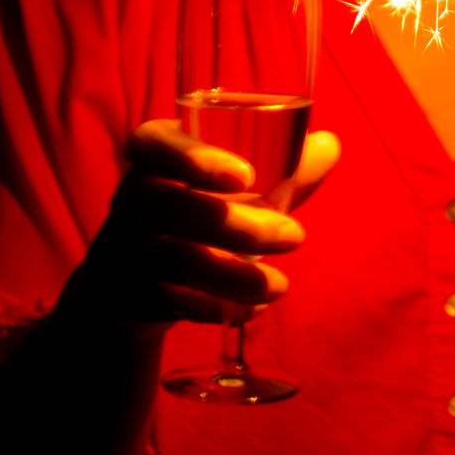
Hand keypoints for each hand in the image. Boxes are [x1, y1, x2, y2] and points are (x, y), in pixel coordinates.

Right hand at [62, 123, 341, 334]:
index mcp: (153, 155)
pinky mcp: (129, 295)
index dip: (192, 157)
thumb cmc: (194, 210)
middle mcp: (131, 198)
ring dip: (234, 275)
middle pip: (173, 207)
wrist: (127, 278)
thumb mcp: (229, 185)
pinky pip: (170, 303)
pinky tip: (254, 311)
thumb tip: (329, 143)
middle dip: (239, 225)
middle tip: (296, 237)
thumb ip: (279, 167)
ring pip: (175, 260)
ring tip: (282, 286)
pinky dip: (216, 308)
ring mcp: (125, 249)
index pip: (153, 143)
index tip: (246, 176)